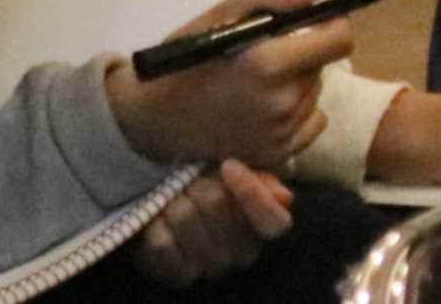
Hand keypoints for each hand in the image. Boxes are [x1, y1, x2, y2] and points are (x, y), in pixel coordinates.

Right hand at [106, 0, 347, 172]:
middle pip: (324, 66)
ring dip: (297, 83)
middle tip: (268, 55)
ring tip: (256, 83)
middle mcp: (280, 102)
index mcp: (269, 63)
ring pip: (314, 93)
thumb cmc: (188, 59)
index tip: (314, 23)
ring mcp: (278, 134)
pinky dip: (298, 113)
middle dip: (305, 54)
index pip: (340, 40)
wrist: (151, 118)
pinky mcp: (275, 155)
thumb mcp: (223, 14)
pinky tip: (263, 108)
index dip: (332, 25)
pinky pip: (311, 123)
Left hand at [132, 161, 291, 286]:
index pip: (274, 221)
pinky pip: (163, 243)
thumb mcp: (239, 177)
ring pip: (186, 221)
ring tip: (173, 195)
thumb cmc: (211, 191)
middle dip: (199, 184)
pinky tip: (160, 218)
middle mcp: (242, 255)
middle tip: (192, 178)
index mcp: (264, 229)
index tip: (228, 165)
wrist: (172, 214)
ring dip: (173, 200)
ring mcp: (210, 268)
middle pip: (219, 207)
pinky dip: (156, 223)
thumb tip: (284, 198)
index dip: (251, 192)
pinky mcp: (178, 276)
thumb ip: (263, 181)